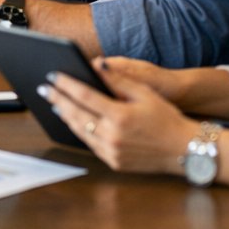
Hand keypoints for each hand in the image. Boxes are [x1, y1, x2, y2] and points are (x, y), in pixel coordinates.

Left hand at [42, 61, 195, 173]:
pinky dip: (79, 130)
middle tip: (44, 89)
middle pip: (75, 114)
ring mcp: (111, 151)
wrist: (184, 150)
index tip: (52, 76)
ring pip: (80, 130)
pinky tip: (73, 121)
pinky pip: (90, 144)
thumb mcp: (145, 94)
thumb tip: (97, 66)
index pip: (84, 96)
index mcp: (120, 116)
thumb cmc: (166, 118)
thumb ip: (119, 80)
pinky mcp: (113, 162)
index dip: (65, 85)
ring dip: (65, 116)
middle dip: (57, 100)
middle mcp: (112, 136)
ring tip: (55, 103)